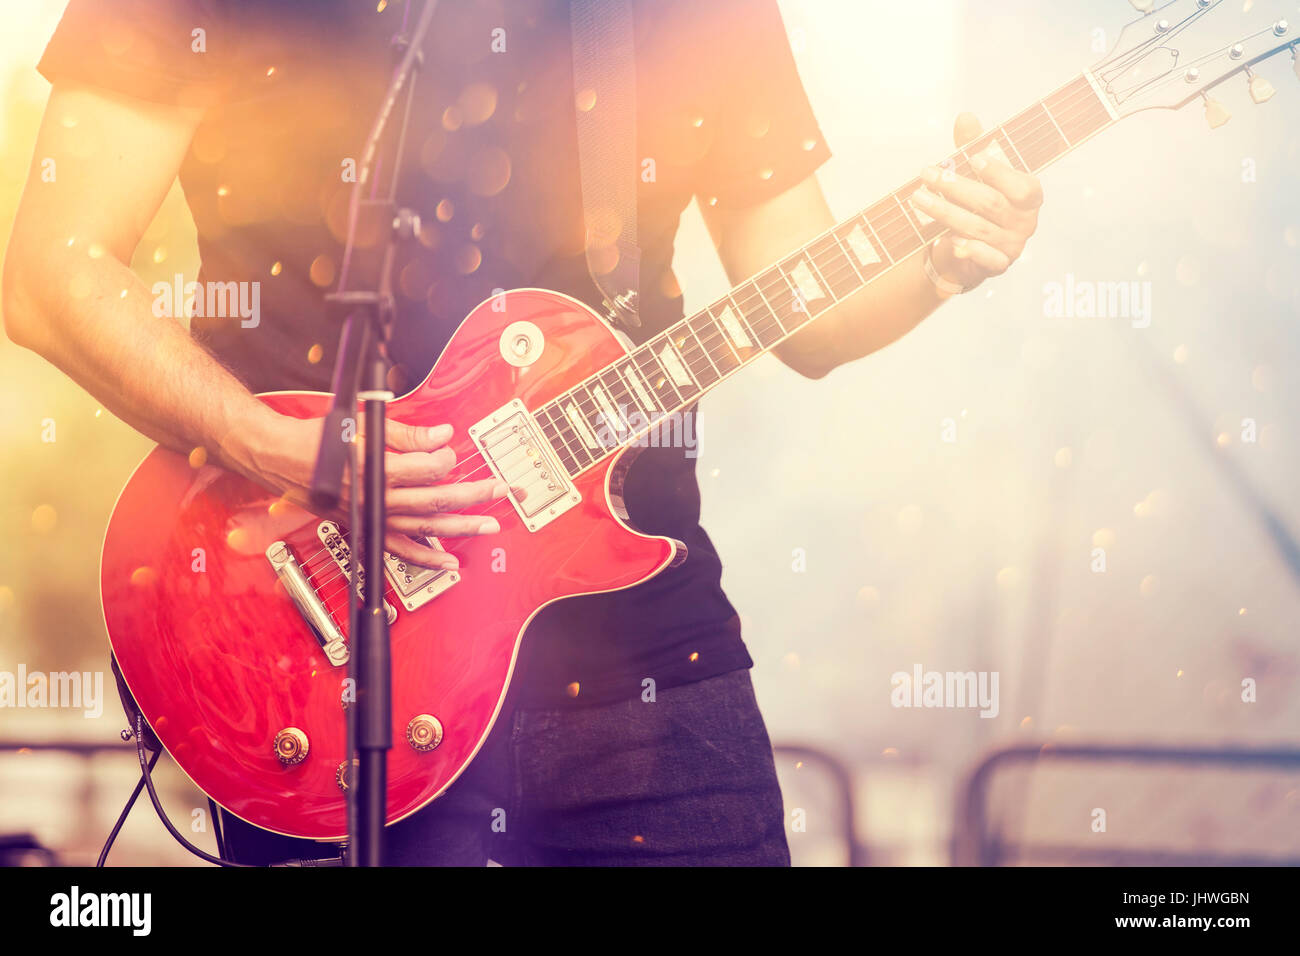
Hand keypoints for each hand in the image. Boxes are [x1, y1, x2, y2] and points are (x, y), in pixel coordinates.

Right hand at [244, 414, 503, 570]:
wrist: (279, 458)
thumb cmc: (317, 439)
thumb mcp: (363, 425)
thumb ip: (407, 433)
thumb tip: (442, 435)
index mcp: (373, 470)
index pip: (423, 471)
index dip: (443, 459)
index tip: (451, 448)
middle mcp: (373, 499)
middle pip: (432, 501)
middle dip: (470, 496)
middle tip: (499, 490)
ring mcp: (370, 518)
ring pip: (423, 529)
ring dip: (459, 528)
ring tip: (488, 526)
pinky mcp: (366, 528)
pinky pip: (400, 550)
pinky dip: (425, 558)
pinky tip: (449, 563)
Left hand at [912, 113, 1043, 292]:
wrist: (971, 248)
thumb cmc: (979, 203)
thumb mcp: (977, 174)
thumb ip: (974, 147)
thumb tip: (965, 117)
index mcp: (1029, 195)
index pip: (1020, 185)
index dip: (998, 171)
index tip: (972, 157)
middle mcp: (1025, 221)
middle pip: (990, 203)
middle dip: (955, 187)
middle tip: (927, 173)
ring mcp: (1013, 245)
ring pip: (977, 228)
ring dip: (945, 212)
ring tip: (918, 198)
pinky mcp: (998, 265)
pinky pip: (987, 259)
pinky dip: (969, 250)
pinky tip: (949, 241)